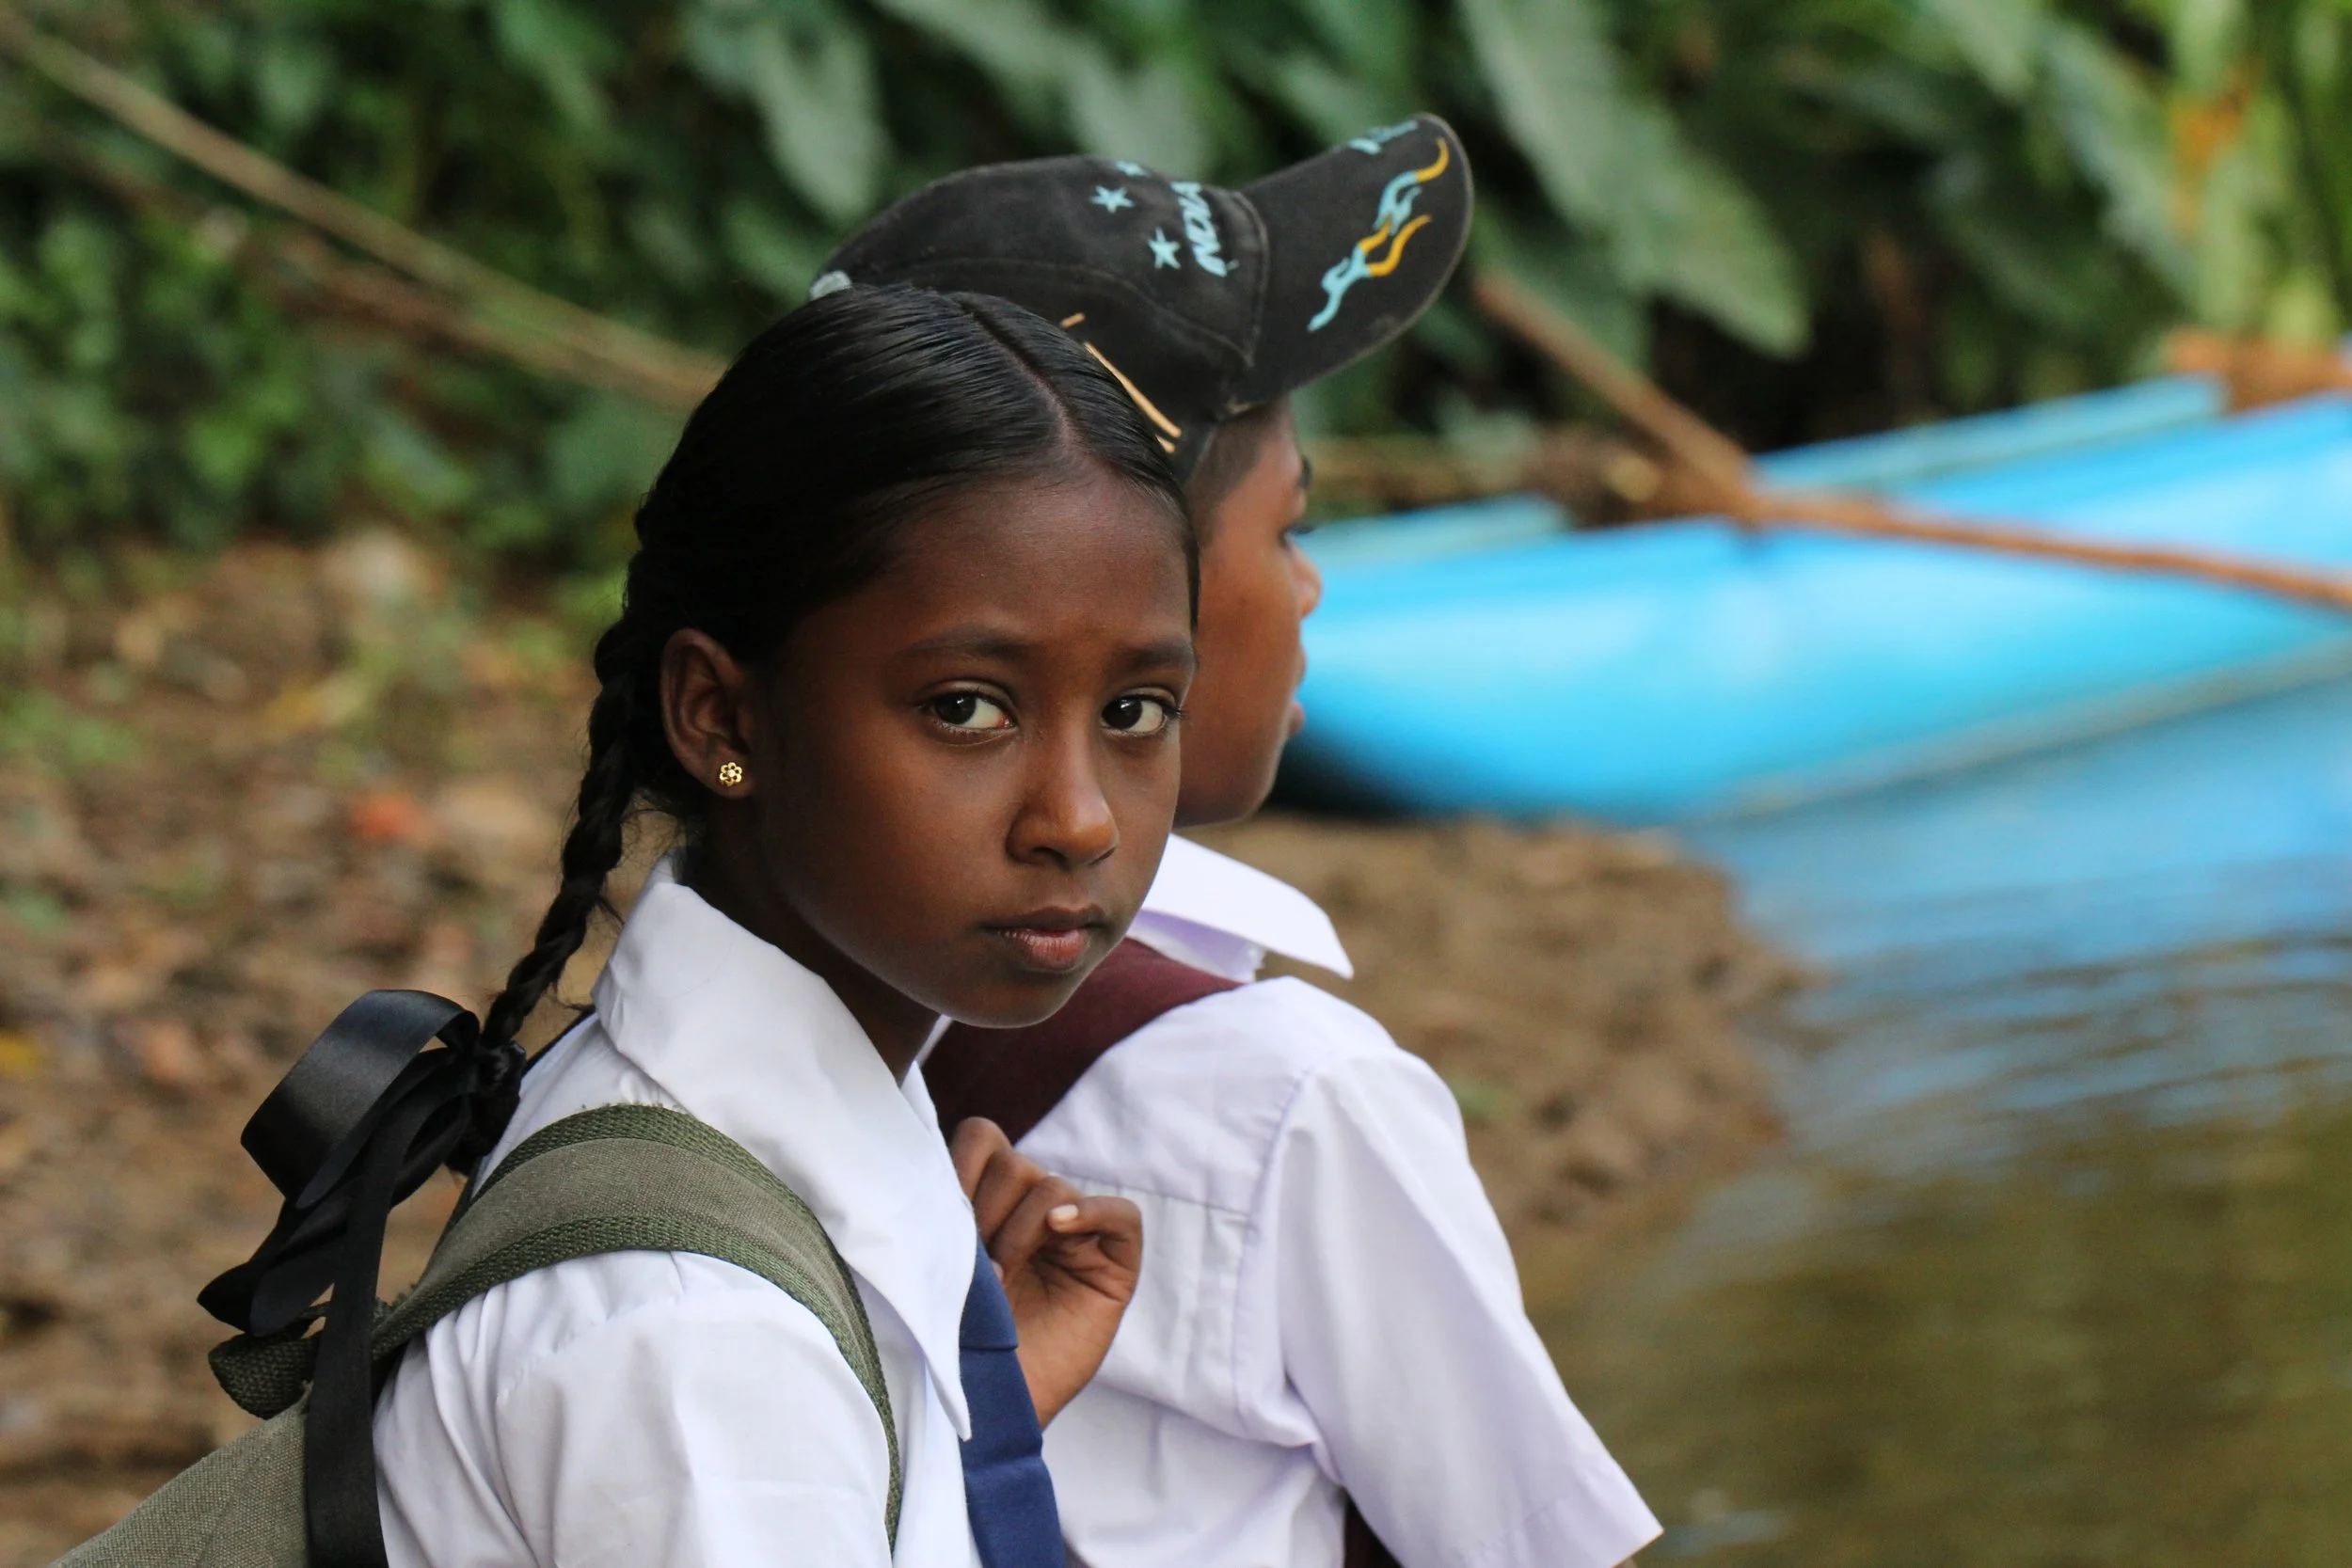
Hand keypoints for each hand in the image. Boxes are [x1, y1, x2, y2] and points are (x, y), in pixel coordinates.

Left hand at [951, 1117, 1142, 1425]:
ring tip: (997, 1278)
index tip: (935, 1211)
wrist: (983, 1414)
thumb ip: (939, 1214)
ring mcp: (1075, 1237)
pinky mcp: (1113, 1266)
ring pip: (1052, 1186)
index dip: (958, 1165)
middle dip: (983, 1206)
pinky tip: (1060, 1230)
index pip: (981, 1139)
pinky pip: (1120, 1216)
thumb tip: (922, 1165)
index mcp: (987, 1203)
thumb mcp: (935, 1268)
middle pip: (1013, 1163)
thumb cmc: (953, 1344)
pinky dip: (1091, 1212)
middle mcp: (1031, 1212)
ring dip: (1018, 1227)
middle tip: (966, 1260)